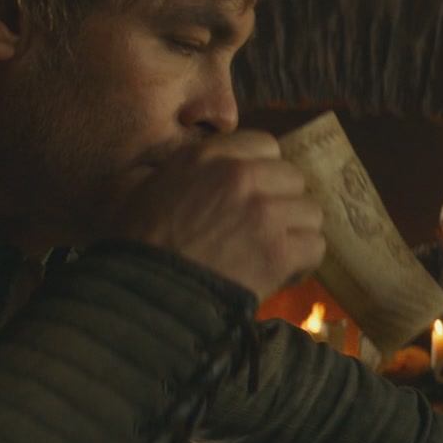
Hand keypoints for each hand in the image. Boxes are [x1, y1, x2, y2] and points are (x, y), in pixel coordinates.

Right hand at [105, 131, 324, 297]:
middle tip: (263, 227)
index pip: (265, 145)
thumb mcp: (128, 188)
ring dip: (296, 233)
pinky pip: (315, 246)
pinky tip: (280, 272)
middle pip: (293, 177)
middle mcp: (240, 177)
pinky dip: (302, 262)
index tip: (252, 194)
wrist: (142, 298)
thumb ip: (156, 171)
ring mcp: (264, 213)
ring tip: (273, 251)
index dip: (262, 171)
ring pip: (310, 212)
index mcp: (207, 157)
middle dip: (282, 202)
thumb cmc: (131, 246)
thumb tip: (161, 171)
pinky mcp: (279, 252)